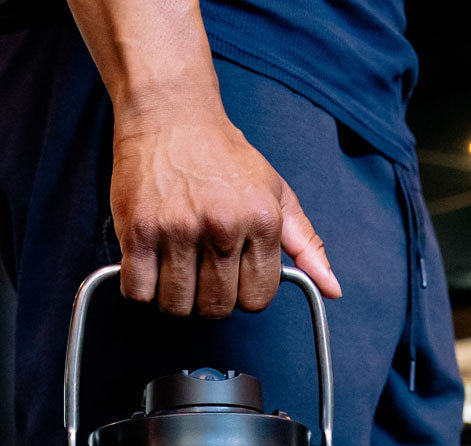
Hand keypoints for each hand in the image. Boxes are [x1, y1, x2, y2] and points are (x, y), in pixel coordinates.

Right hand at [111, 111, 341, 317]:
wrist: (171, 112)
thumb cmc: (223, 156)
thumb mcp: (275, 193)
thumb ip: (305, 244)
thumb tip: (332, 289)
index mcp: (261, 220)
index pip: (257, 299)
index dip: (243, 294)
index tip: (232, 275)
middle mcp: (223, 226)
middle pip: (217, 308)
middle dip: (208, 300)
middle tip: (199, 273)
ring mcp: (178, 229)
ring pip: (176, 306)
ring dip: (173, 298)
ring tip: (173, 269)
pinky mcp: (139, 230)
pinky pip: (138, 292)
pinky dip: (140, 289)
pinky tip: (147, 267)